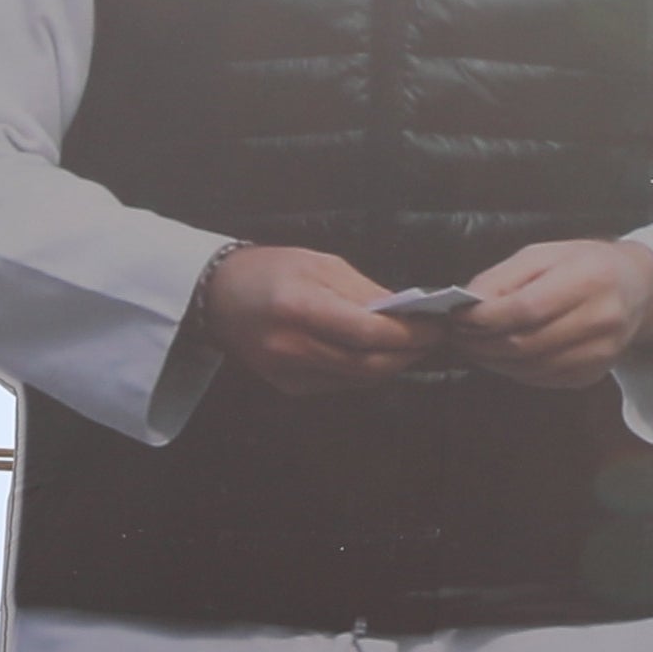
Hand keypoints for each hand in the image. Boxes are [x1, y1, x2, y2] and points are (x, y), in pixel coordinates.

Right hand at [189, 244, 437, 396]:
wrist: (216, 296)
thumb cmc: (270, 269)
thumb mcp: (318, 263)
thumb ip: (362, 291)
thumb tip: (404, 313)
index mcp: (299, 307)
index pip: (367, 333)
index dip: (408, 334)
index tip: (436, 325)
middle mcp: (292, 347)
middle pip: (367, 364)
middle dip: (407, 354)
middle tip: (432, 340)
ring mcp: (288, 373)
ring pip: (357, 380)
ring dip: (391, 365)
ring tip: (414, 347)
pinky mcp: (288, 387)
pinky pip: (340, 384)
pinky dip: (366, 372)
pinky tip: (378, 355)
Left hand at [456, 237, 652, 389]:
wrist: (638, 290)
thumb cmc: (585, 265)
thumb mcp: (545, 255)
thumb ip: (505, 277)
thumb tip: (468, 303)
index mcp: (588, 279)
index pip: (527, 308)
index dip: (486, 318)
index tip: (457, 317)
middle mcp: (600, 319)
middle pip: (525, 343)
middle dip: (481, 343)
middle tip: (457, 336)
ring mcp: (600, 353)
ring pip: (530, 367)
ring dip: (492, 361)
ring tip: (472, 346)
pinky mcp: (593, 374)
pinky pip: (542, 379)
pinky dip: (513, 370)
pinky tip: (500, 357)